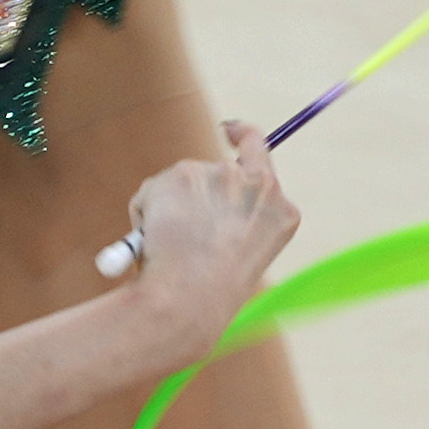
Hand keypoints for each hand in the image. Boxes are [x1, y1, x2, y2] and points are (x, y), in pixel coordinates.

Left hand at [92, 128, 301, 354]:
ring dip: (171, 207)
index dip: (244, 136)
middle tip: (177, 206)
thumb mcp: (237, 259)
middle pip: (223, 163)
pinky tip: (155, 240)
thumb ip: (230, 222)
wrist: (188, 299)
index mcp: (282, 212)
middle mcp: (259, 185)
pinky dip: (147, 212)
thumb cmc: (209, 296)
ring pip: (185, 181)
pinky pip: (156, 189)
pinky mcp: (186, 173)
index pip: (265, 156)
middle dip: (197, 182)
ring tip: (170, 249)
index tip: (230, 129)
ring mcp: (223, 176)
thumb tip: (195, 209)